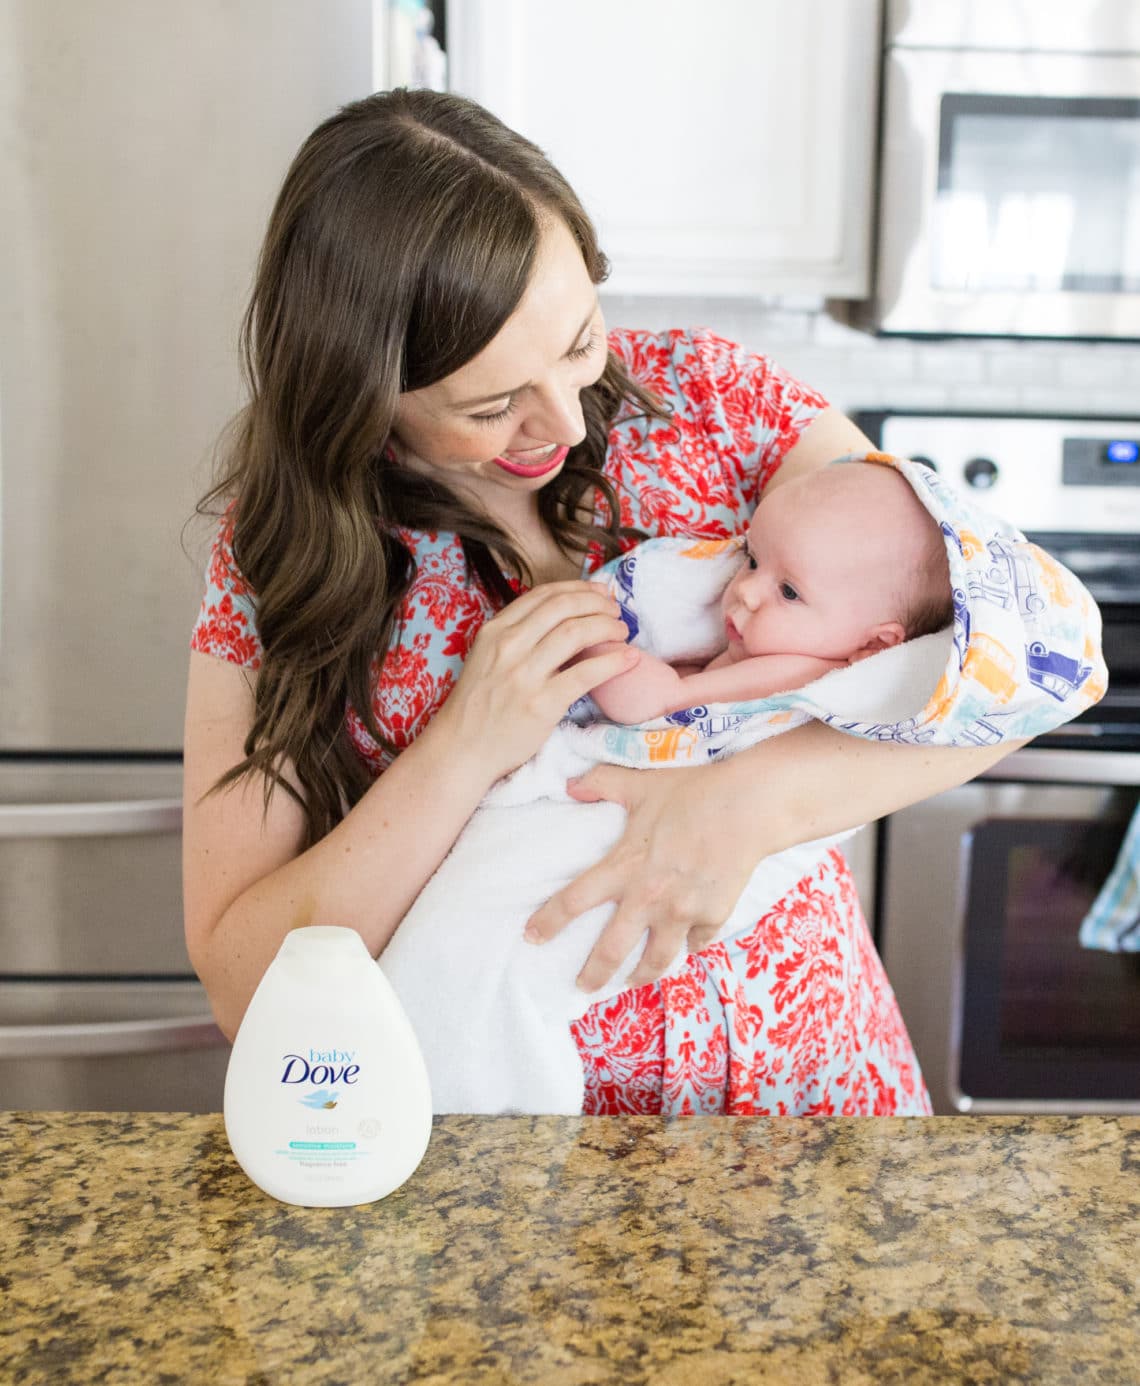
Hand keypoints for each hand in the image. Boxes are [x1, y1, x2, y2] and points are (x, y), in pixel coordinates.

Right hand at [434, 581, 635, 781]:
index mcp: (495, 630)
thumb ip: (517, 636)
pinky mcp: (542, 703)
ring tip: (622, 632)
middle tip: (617, 612)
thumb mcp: (487, 657)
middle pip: (564, 606)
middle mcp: (508, 645)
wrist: (462, 748)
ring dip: (608, 627)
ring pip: (577, 632)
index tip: (599, 593)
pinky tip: (629, 659)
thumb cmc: (478, 704)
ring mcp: (525, 674)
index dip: (579, 588)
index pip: (544, 595)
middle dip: (598, 603)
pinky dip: (613, 661)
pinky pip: (586, 673)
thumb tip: (563, 618)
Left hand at [524, 760, 757, 990]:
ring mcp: (683, 912)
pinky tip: (686, 947)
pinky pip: (697, 942)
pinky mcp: (713, 916)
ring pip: (656, 959)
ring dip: (640, 976)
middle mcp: (649, 897)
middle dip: (592, 974)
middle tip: (581, 987)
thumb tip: (569, 784)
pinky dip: (690, 946)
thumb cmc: (693, 791)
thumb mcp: (642, 783)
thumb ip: (602, 784)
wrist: (748, 806)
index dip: (549, 921)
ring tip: (630, 982)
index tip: (532, 937)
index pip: (575, 900)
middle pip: (611, 949)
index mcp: (625, 866)